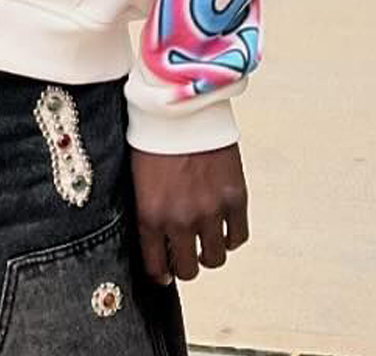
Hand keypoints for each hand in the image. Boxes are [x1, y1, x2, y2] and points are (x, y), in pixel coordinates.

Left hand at [131, 144, 248, 283]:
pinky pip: (238, 236)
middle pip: (188, 269)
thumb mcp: (137, 178)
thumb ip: (147, 213)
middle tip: (185, 254)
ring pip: (215, 259)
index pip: (156, 266)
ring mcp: (210, 210)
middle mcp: (180, 219)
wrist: (180, 104)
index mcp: (150, 214)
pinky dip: (231, 235)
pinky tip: (223, 225)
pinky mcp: (235, 197)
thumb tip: (156, 241)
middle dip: (185, 265)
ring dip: (209, 252)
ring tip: (205, 239)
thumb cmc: (153, 135)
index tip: (164, 271)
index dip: (161, 272)